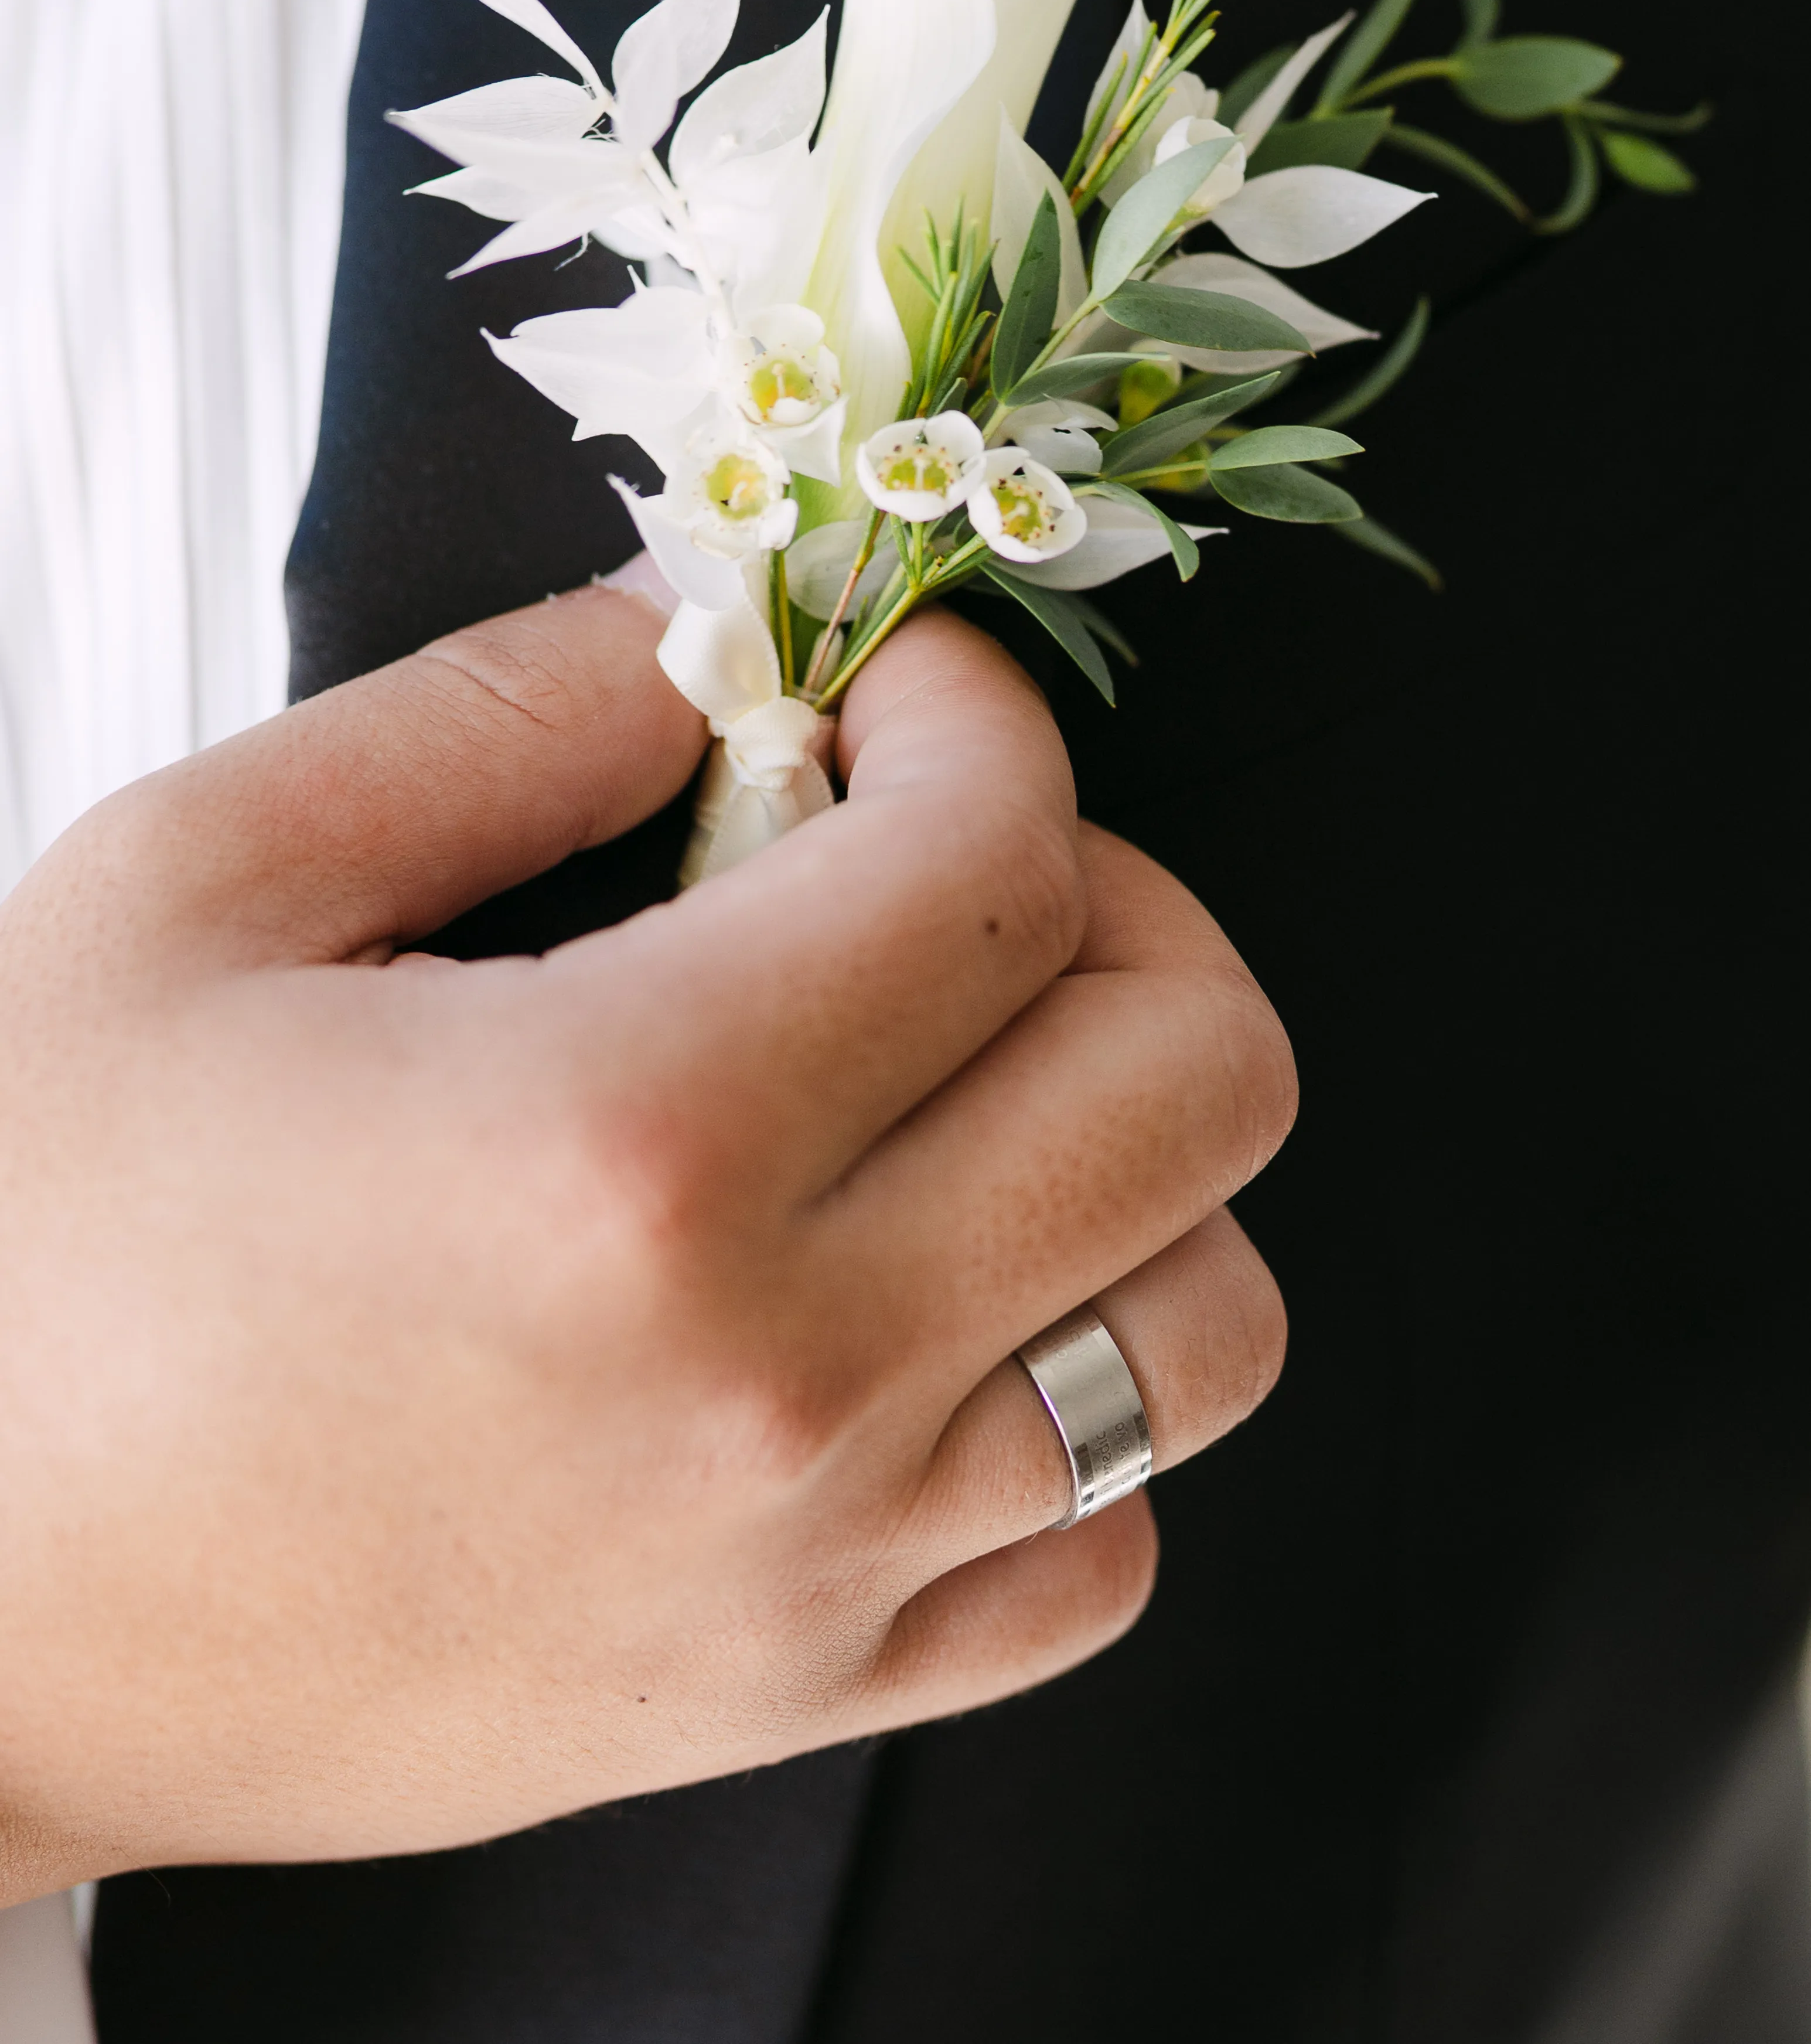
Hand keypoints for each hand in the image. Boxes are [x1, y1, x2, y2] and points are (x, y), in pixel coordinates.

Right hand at [0, 590, 1291, 1898]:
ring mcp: (818, 1564)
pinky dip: (1075, 1406)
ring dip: (1131, 1156)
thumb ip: (498, 718)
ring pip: (1209, 1320)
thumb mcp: (196, 892)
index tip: (886, 701)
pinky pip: (1106, 1555)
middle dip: (1114, 906)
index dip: (974, 719)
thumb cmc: (31, 1261)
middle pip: (1198, 1076)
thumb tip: (717, 640)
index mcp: (630, 1138)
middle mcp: (781, 1372)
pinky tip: (928, 1318)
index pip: (1002, 863)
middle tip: (945, 872)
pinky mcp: (797, 1692)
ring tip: (959, 1097)